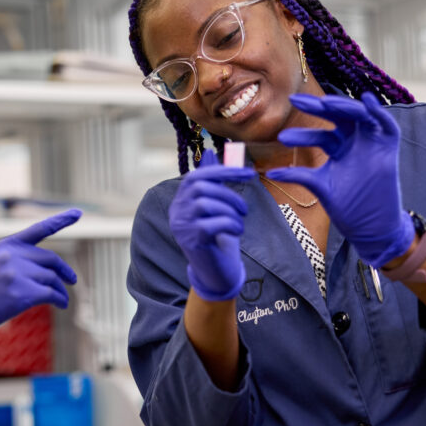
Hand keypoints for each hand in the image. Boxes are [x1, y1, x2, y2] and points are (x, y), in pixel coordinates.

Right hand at [0, 209, 79, 347]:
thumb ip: (9, 261)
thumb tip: (33, 268)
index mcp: (3, 246)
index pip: (38, 229)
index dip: (60, 220)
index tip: (78, 213)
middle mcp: (12, 256)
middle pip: (50, 259)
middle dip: (63, 271)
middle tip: (72, 280)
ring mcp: (17, 274)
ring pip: (51, 278)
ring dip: (61, 289)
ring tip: (64, 299)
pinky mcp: (22, 294)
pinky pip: (50, 294)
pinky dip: (60, 299)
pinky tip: (62, 304)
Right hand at [169, 149, 255, 300]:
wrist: (215, 273)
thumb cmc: (218, 238)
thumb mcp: (218, 209)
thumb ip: (214, 183)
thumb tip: (211, 152)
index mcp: (182, 200)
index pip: (197, 176)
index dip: (223, 171)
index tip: (248, 173)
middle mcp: (177, 211)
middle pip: (201, 188)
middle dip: (229, 194)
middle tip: (244, 209)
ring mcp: (181, 226)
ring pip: (206, 204)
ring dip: (231, 211)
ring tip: (240, 222)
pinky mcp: (191, 240)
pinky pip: (212, 223)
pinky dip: (230, 224)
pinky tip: (237, 232)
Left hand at [268, 92, 413, 267]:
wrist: (372, 226)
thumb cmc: (348, 207)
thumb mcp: (319, 186)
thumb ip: (297, 175)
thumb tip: (268, 173)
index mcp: (337, 149)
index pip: (319, 134)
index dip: (302, 133)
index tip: (281, 137)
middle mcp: (353, 142)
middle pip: (336, 117)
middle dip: (317, 107)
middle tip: (295, 101)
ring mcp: (371, 143)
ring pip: (358, 115)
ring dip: (343, 106)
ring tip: (325, 102)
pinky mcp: (389, 148)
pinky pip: (387, 125)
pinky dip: (379, 112)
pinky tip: (368, 100)